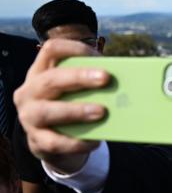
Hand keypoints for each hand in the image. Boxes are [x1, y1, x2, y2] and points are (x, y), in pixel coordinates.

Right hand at [13, 39, 109, 172]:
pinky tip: (95, 142)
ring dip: (77, 110)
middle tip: (106, 78)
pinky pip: (56, 142)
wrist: (55, 143)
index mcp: (40, 72)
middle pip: (51, 79)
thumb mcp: (76, 92)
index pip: (51, 50)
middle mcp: (29, 92)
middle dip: (79, 77)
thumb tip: (122, 81)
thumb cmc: (71, 107)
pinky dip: (77, 142)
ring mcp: (28, 117)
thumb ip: (91, 83)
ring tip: (101, 112)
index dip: (74, 49)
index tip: (97, 55)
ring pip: (48, 111)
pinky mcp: (36, 141)